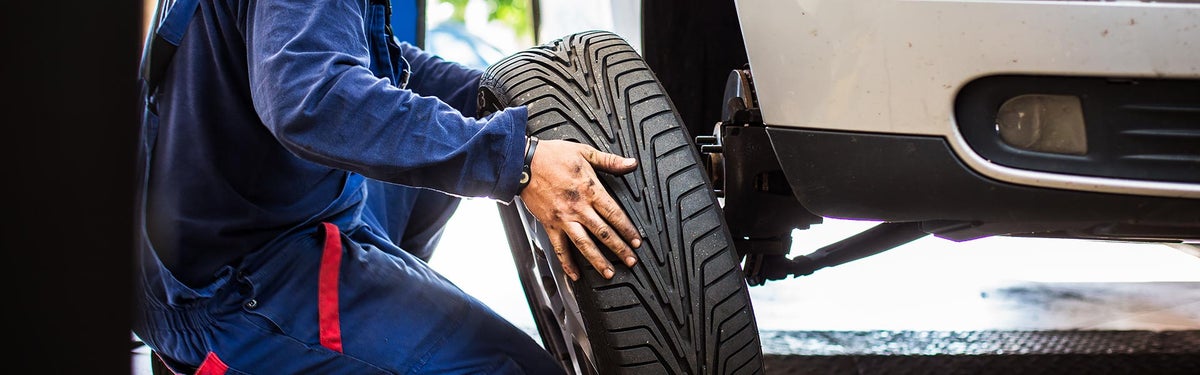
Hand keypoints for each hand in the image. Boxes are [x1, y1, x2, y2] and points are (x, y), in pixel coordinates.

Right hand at [519, 139, 641, 280]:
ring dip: (597, 260)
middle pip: (603, 233)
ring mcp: (563, 218)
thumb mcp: (585, 152)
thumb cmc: (552, 156)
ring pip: (584, 244)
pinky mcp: (550, 224)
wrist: (523, 163)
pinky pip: (559, 247)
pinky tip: (574, 274)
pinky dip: (566, 263)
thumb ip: (610, 161)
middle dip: (619, 249)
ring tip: (608, 273)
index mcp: (590, 189)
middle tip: (631, 261)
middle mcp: (578, 207)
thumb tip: (631, 163)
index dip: (628, 229)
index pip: (614, 214)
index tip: (637, 241)